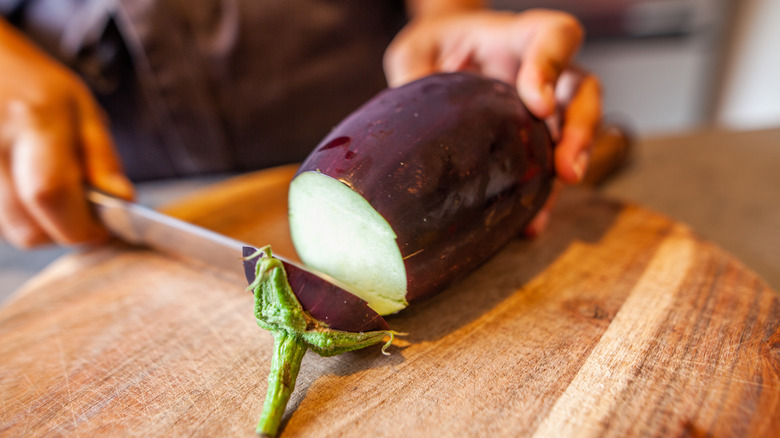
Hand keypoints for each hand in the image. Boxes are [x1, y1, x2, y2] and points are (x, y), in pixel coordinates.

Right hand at [0, 19, 132, 247]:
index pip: (51, 194)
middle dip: (62, 230)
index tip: (103, 228)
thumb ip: (102, 158)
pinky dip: (17, 216)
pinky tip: (25, 186)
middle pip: (27, 229)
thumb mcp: (81, 110)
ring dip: (38, 225)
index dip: (81, 225)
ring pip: (11, 231)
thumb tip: (123, 200)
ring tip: (48, 189)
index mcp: (33, 122)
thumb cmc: (33, 84)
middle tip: (79, 209)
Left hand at [384, 8, 601, 234]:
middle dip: (580, 130)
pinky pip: (549, 165)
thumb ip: (417, 75)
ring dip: (574, 164)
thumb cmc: (434, 46)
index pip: (554, 36)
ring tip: (555, 198)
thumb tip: (411, 127)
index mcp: (515, 39)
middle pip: (582, 91)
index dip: (553, 66)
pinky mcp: (535, 138)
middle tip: (567, 168)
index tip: (538, 102)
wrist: (442, 55)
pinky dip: (544, 194)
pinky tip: (530, 222)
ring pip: (577, 130)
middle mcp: (542, 72)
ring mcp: (545, 106)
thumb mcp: (416, 51)